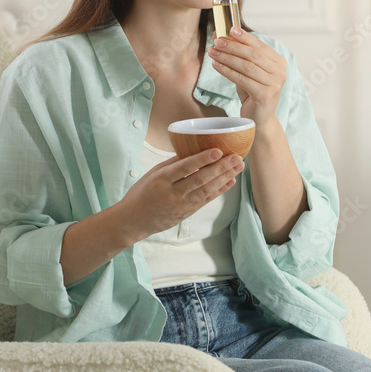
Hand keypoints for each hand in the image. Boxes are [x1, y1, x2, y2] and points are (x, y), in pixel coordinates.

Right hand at [119, 148, 243, 239]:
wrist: (133, 221)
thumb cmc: (141, 193)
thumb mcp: (153, 173)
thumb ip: (173, 163)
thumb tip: (193, 150)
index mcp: (161, 179)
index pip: (185, 167)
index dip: (202, 159)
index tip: (218, 151)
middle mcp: (172, 193)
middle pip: (200, 179)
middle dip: (221, 168)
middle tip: (237, 158)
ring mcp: (180, 205)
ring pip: (206, 190)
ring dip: (224, 178)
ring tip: (238, 168)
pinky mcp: (186, 213)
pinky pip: (205, 200)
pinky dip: (219, 191)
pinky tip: (230, 181)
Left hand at [208, 27, 287, 125]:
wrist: (259, 120)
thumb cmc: (253, 93)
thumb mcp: (248, 72)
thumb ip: (241, 56)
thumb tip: (222, 36)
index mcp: (279, 63)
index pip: (260, 46)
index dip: (244, 37)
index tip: (229, 29)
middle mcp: (280, 73)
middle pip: (253, 55)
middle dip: (233, 46)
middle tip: (217, 41)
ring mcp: (274, 85)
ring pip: (246, 66)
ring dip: (227, 58)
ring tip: (213, 52)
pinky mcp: (265, 95)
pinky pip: (242, 79)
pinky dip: (227, 71)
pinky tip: (216, 66)